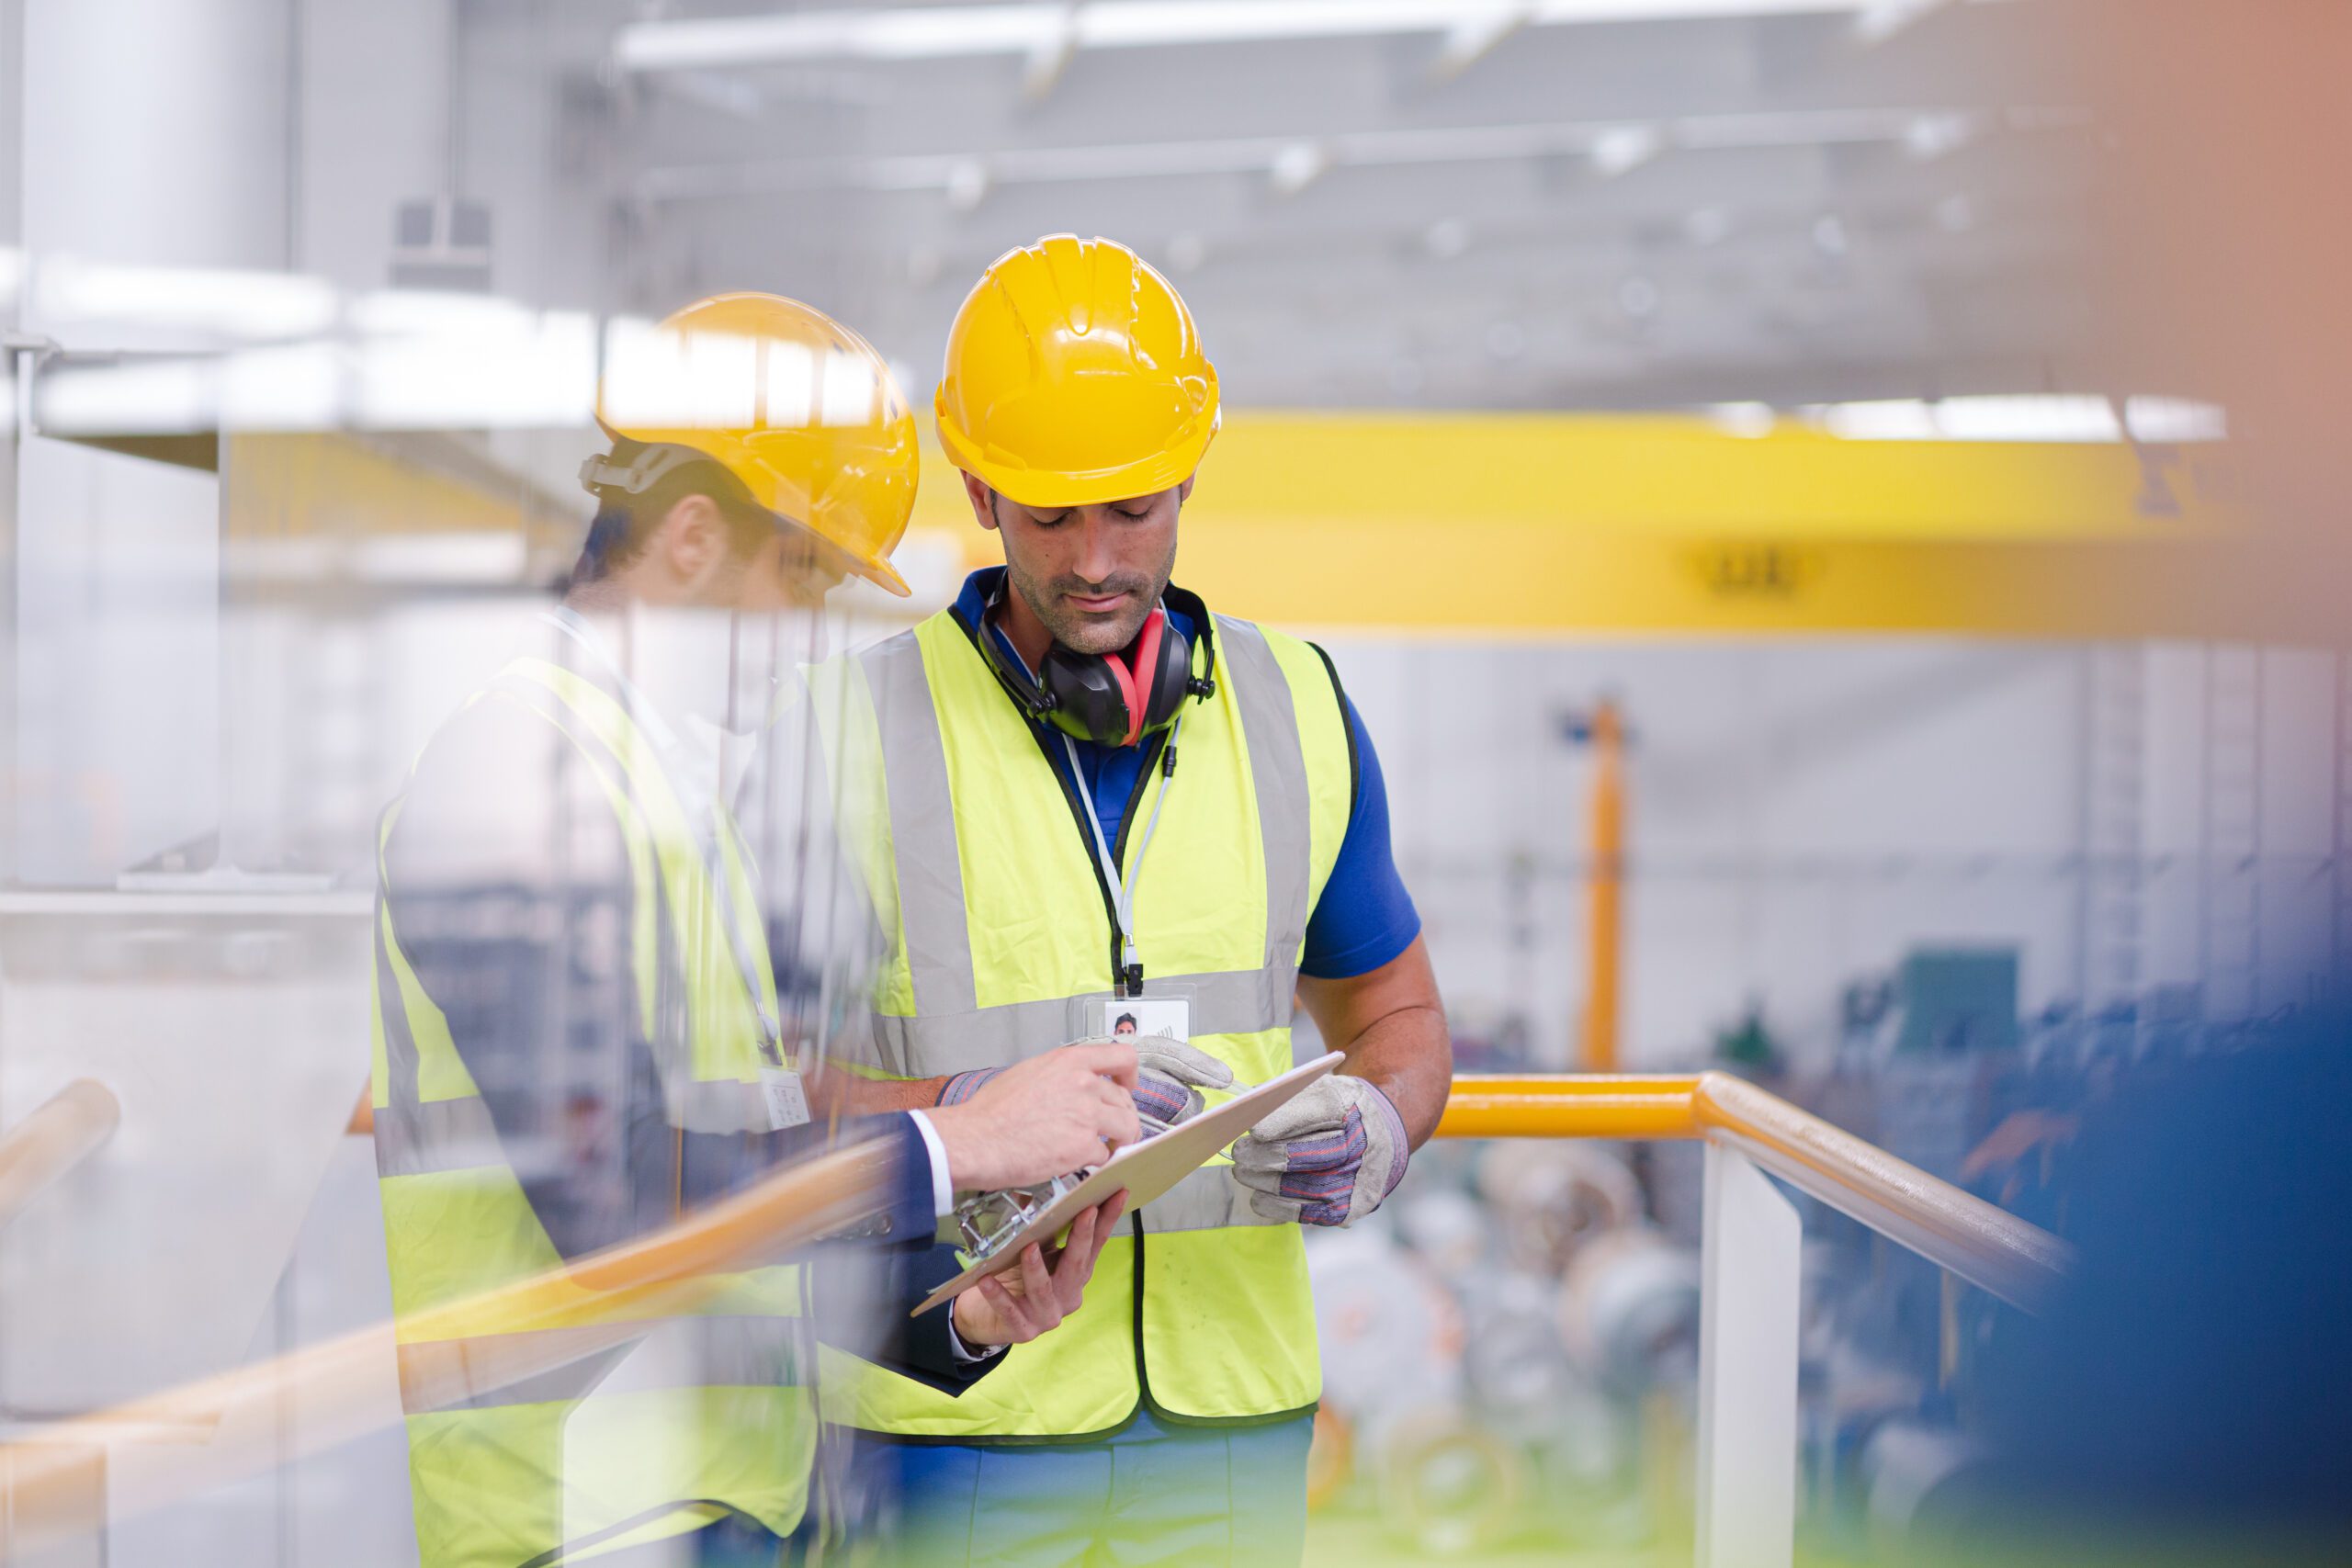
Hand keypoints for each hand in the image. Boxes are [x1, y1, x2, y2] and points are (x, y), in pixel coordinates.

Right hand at [946, 1035, 1232, 1142]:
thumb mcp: (1028, 1073)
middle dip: (1122, 1117)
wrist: (976, 1139)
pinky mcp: (1083, 1146)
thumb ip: (1060, 1074)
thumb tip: (1073, 1083)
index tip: (1126, 1087)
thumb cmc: (991, 1111)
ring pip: (1126, 1127)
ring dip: (1118, 1141)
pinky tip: (1079, 1163)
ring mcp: (1087, 1115)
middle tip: (1112, 1130)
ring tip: (1104, 1149)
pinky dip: (1096, 1162)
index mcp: (1069, 1061)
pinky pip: (1105, 1155)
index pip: (1123, 1057)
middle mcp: (1084, 1083)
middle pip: (1125, 1100)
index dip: (1130, 1076)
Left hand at [950, 1193, 1126, 1347]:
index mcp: (1076, 1275)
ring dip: (1036, 1268)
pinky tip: (986, 1280)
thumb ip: (1046, 1233)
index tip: (1118, 1194)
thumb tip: (1050, 1192)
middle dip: (1082, 1237)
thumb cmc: (1018, 1279)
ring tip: (1028, 1248)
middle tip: (1086, 1212)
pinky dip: (998, 1295)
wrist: (991, 1321)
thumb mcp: (1038, 1254)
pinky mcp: (1023, 1330)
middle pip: (1077, 1266)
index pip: (1096, 1245)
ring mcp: (1047, 1315)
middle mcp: (1068, 1296)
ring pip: (1043, 1290)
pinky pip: (1009, 1310)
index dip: (1108, 1220)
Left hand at [1230, 1075, 1409, 1227]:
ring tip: (1243, 1171)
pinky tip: (1258, 1196)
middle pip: (1306, 1154)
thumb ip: (1286, 1094)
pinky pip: (1306, 1213)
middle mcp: (1362, 1144)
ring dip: (1264, 1181)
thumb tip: (1245, 1106)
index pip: (1319, 1111)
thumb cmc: (1336, 1111)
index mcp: (1353, 1105)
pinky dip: (1275, 1206)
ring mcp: (1357, 1180)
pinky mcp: (1349, 1209)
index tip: (1254, 1129)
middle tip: (1239, 1153)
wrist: (1378, 1140)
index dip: (1283, 1121)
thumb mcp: (1318, 1088)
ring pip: (1301, 1186)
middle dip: (1264, 1155)